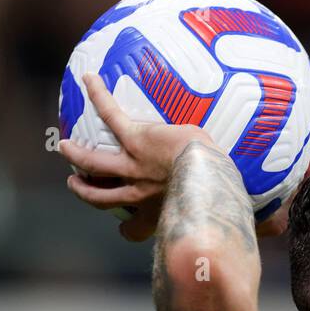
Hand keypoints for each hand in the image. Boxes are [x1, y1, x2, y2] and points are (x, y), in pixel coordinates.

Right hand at [60, 73, 214, 240]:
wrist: (208, 174)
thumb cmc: (216, 189)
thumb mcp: (211, 200)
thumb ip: (211, 200)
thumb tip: (245, 207)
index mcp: (157, 212)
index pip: (136, 230)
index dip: (128, 230)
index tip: (124, 227)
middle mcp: (139, 194)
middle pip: (102, 199)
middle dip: (85, 193)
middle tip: (75, 184)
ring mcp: (133, 167)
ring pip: (95, 165)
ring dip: (77, 156)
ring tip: (64, 147)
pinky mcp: (135, 141)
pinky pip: (111, 117)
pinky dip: (99, 97)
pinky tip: (89, 80)